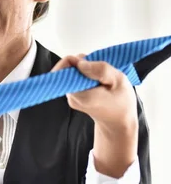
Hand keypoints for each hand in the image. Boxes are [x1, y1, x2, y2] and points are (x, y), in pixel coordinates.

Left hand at [51, 54, 138, 177]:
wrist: (120, 123)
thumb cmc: (120, 103)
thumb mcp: (117, 80)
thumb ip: (98, 68)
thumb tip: (79, 61)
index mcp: (78, 94)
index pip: (61, 70)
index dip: (72, 61)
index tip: (82, 60)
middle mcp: (69, 96)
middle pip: (63, 70)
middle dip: (77, 63)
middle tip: (93, 65)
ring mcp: (69, 97)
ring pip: (68, 73)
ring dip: (81, 69)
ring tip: (97, 74)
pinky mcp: (72, 96)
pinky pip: (72, 79)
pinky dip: (81, 75)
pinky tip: (94, 79)